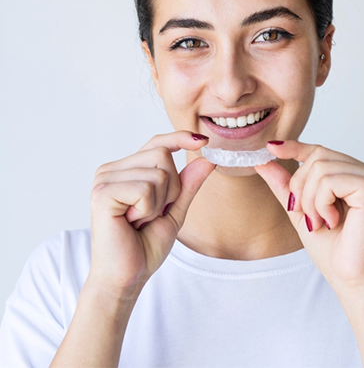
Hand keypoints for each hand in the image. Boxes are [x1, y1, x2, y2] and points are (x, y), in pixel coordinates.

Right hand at [89, 131, 214, 296]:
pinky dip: (148, 209)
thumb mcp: (174, 211)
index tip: (203, 141)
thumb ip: (187, 185)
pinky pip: (146, 188)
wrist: (126, 277)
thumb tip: (207, 159)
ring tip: (140, 220)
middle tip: (152, 214)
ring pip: (158, 172)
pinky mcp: (103, 192)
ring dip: (159, 203)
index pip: (157, 143)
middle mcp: (112, 169)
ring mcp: (105, 179)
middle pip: (162, 154)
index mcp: (126, 170)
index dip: (180, 138)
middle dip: (171, 188)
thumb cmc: (144, 246)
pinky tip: (132, 222)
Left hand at [255, 140, 363, 293]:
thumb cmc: (332, 249)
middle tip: (309, 216)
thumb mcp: (300, 211)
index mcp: (351, 175)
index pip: (319, 151)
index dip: (294, 148)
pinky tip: (333, 221)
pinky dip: (322, 203)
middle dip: (301, 187)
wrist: (351, 279)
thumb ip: (285, 185)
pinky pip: (330, 180)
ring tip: (322, 222)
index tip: (270, 147)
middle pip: (317, 156)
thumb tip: (263, 161)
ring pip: (320, 167)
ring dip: (311, 200)